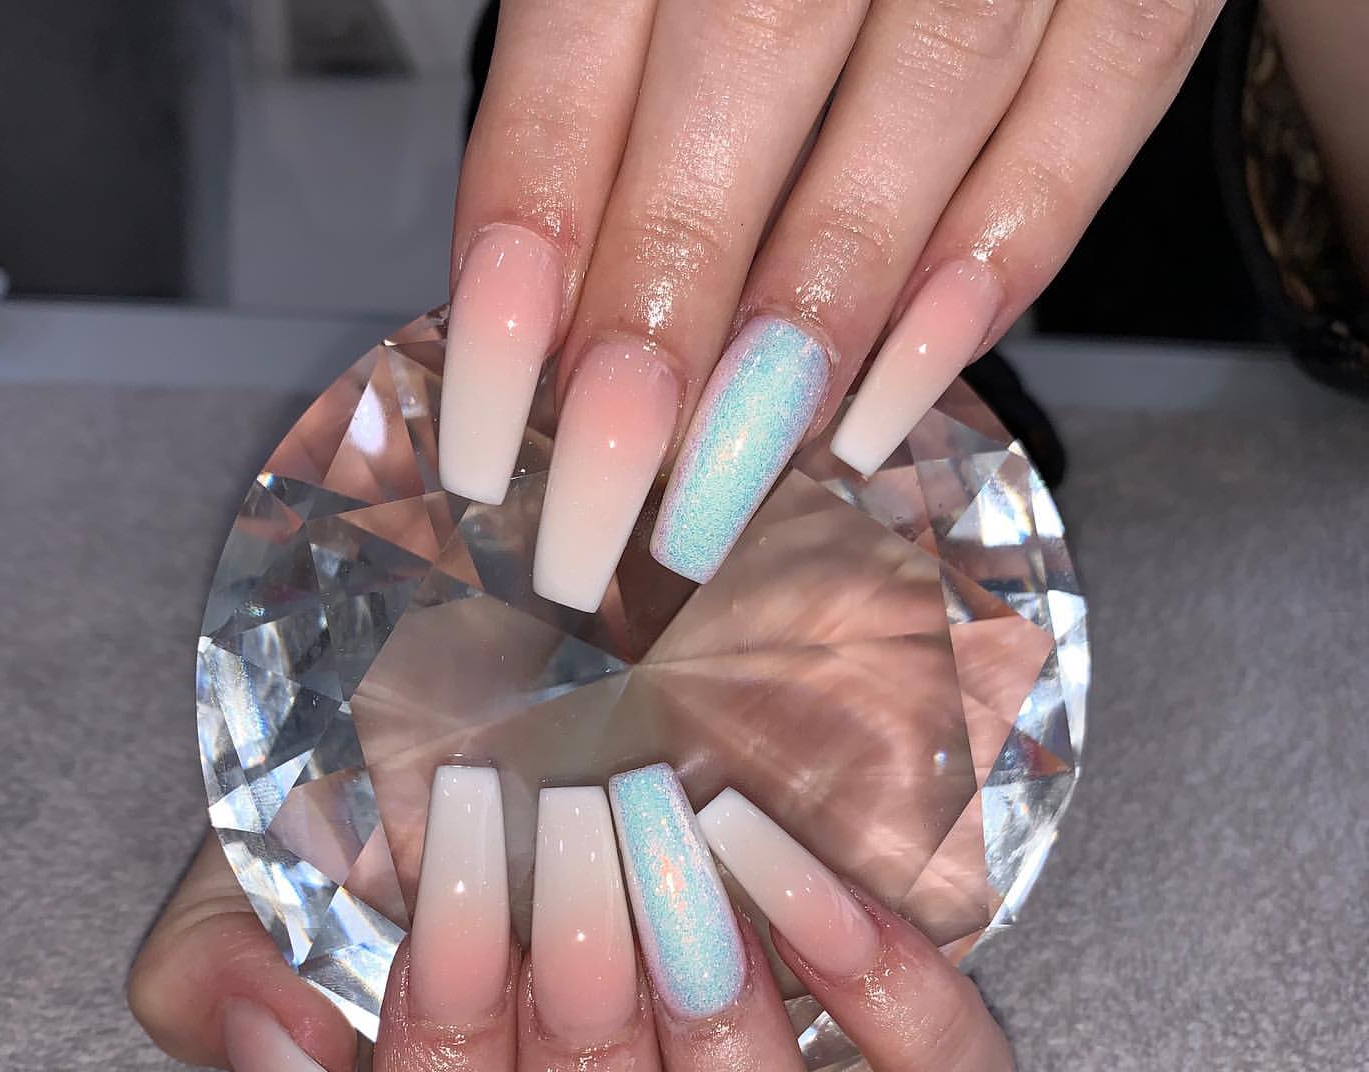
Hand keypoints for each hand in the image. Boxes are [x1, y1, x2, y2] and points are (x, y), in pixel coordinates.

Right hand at [130, 766, 1014, 1071]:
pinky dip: (886, 1004)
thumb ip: (227, 954)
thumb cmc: (467, 750)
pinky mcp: (912, 1049)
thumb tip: (266, 1036)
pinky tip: (788, 883)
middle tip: (569, 927)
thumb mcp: (307, 840)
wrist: (615, 624)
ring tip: (682, 914)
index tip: (449, 928)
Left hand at [440, 0, 1224, 610]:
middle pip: (739, 83)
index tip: (491, 436)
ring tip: (721, 486)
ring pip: (915, 112)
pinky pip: (1082, 126)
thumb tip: (552, 304)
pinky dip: (988, 277)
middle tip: (598, 516)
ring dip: (811, 324)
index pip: (575, 51)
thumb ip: (612, 79)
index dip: (529, 255)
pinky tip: (885, 405)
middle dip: (660, 325)